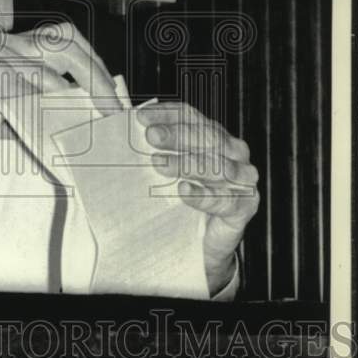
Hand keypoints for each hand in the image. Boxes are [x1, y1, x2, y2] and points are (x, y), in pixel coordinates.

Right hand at [0, 22, 122, 117]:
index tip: (112, 92)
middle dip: (95, 73)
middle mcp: (4, 40)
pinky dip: (53, 103)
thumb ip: (49, 91)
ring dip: (80, 91)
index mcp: (14, 42)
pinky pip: (33, 85)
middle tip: (112, 106)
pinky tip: (64, 120)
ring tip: (97, 116)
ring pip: (53, 61)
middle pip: (64, 39)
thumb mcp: (19, 98)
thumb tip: (95, 101)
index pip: (65, 37)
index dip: (93, 61)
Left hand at [136, 101, 258, 294]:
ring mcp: (242, 178)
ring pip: (218, 166)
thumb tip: (112, 115)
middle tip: (151, 136)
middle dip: (177, 135)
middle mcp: (232, 152)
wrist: (201, 242)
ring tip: (160, 163)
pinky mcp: (244, 206)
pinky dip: (202, 195)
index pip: (190, 117)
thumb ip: (145, 143)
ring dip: (187, 163)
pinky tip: (183, 191)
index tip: (141, 117)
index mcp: (212, 135)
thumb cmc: (181, 199)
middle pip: (206, 137)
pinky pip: (224, 199)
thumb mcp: (163, 169)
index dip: (166, 114)